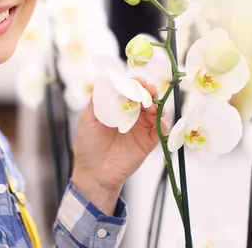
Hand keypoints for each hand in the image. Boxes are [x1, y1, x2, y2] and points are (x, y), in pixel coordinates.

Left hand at [71, 78, 168, 214]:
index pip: (129, 90)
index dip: (134, 83)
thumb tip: (103, 79)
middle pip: (145, 97)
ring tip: (151, 103)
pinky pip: (161, 130)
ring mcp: (142, 127)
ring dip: (156, 104)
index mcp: (118, 107)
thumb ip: (97, 100)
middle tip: (147, 88)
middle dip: (148, 90)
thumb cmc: (88, 145)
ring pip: (156, 110)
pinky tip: (158, 120)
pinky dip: (163, 123)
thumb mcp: (88, 119)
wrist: (94, 172)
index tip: (136, 80)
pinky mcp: (149, 141)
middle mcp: (132, 114)